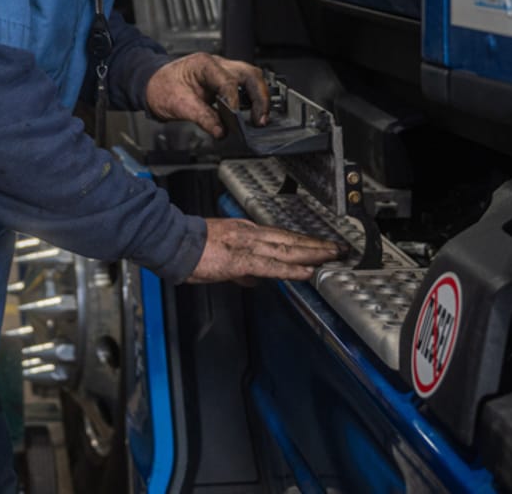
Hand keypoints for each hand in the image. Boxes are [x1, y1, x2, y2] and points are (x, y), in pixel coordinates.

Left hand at [144, 53, 269, 137]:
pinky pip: (246, 88)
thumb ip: (202, 117)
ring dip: (259, 98)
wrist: (153, 85)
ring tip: (259, 119)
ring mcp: (224, 72)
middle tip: (260, 119)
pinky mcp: (226, 83)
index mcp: (204, 64)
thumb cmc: (162, 88)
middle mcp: (218, 65)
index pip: (228, 81)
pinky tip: (252, 115)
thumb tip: (220, 131)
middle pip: (250, 75)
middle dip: (259, 97)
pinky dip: (252, 101)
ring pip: (252, 79)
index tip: (236, 119)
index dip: (234, 101)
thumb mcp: (178, 105)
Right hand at [186, 218, 344, 283]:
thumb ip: (240, 268)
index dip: (303, 242)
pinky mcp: (240, 258)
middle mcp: (250, 233)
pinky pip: (272, 265)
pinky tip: (307, 271)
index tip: (321, 246)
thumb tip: (253, 279)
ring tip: (333, 257)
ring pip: (287, 248)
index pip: (281, 236)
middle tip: (339, 248)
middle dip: (317, 245)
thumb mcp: (220, 256)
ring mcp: (247, 244)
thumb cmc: (189, 249)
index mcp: (245, 231)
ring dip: (313, 253)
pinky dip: (292, 268)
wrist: (171, 241)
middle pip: (291, 239)